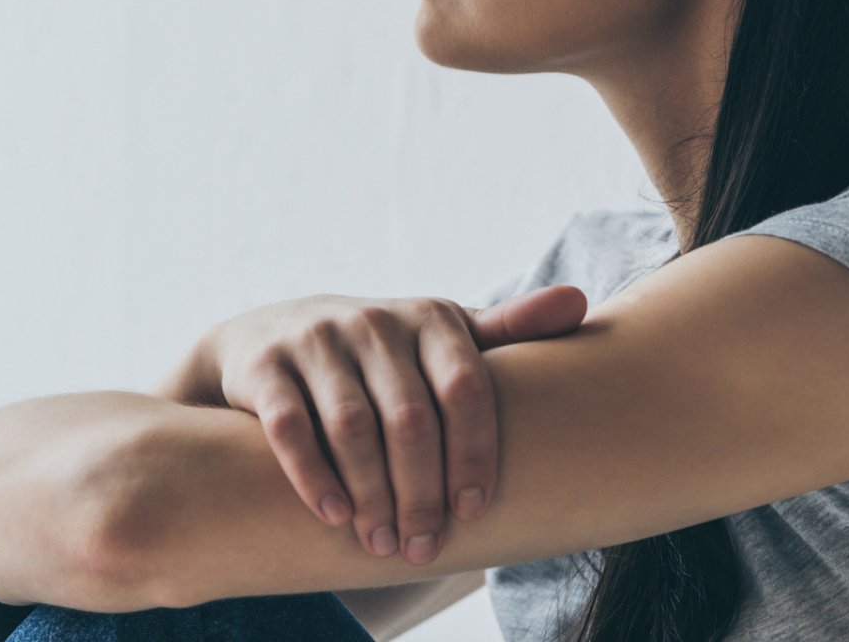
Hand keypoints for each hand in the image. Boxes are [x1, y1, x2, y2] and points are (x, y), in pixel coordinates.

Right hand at [157, 286, 586, 564]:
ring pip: (352, 426)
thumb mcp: (440, 335)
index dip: (475, 455)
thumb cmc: (380, 352)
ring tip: (381, 543)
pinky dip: (313, 476)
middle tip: (423, 547)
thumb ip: (507, 329)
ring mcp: (317, 339)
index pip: (466, 390)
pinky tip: (335, 515)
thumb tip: (581, 302)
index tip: (474, 512)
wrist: (269, 335)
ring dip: (371, 493)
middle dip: (421, 492)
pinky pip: (291, 427)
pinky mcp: (267, 365)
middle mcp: (375, 321)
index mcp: (431, 318)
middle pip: (410, 418)